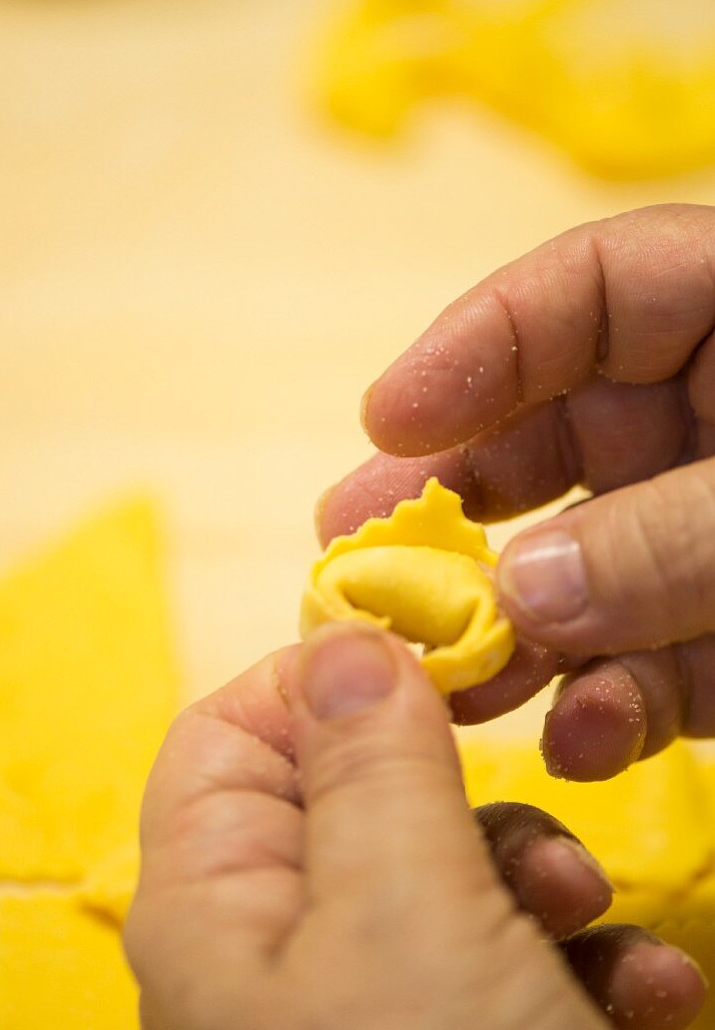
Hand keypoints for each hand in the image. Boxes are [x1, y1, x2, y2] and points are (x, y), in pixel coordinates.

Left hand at [124, 625, 703, 1029]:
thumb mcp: (404, 916)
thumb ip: (370, 763)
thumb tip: (345, 635)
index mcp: (218, 904)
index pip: (235, 729)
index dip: (327, 680)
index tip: (436, 662)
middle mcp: (279, 949)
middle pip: (361, 793)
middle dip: (466, 798)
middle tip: (534, 832)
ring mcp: (369, 1006)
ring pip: (450, 869)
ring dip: (542, 878)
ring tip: (593, 924)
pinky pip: (504, 960)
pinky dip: (578, 962)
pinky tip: (644, 992)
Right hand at [318, 203, 714, 780]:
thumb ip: (673, 535)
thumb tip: (523, 590)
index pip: (582, 292)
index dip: (474, 346)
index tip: (388, 418)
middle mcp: (706, 422)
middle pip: (551, 444)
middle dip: (455, 510)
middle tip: (350, 554)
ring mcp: (707, 534)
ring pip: (583, 572)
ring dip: (516, 633)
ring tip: (443, 679)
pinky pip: (652, 664)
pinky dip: (616, 705)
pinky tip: (585, 737)